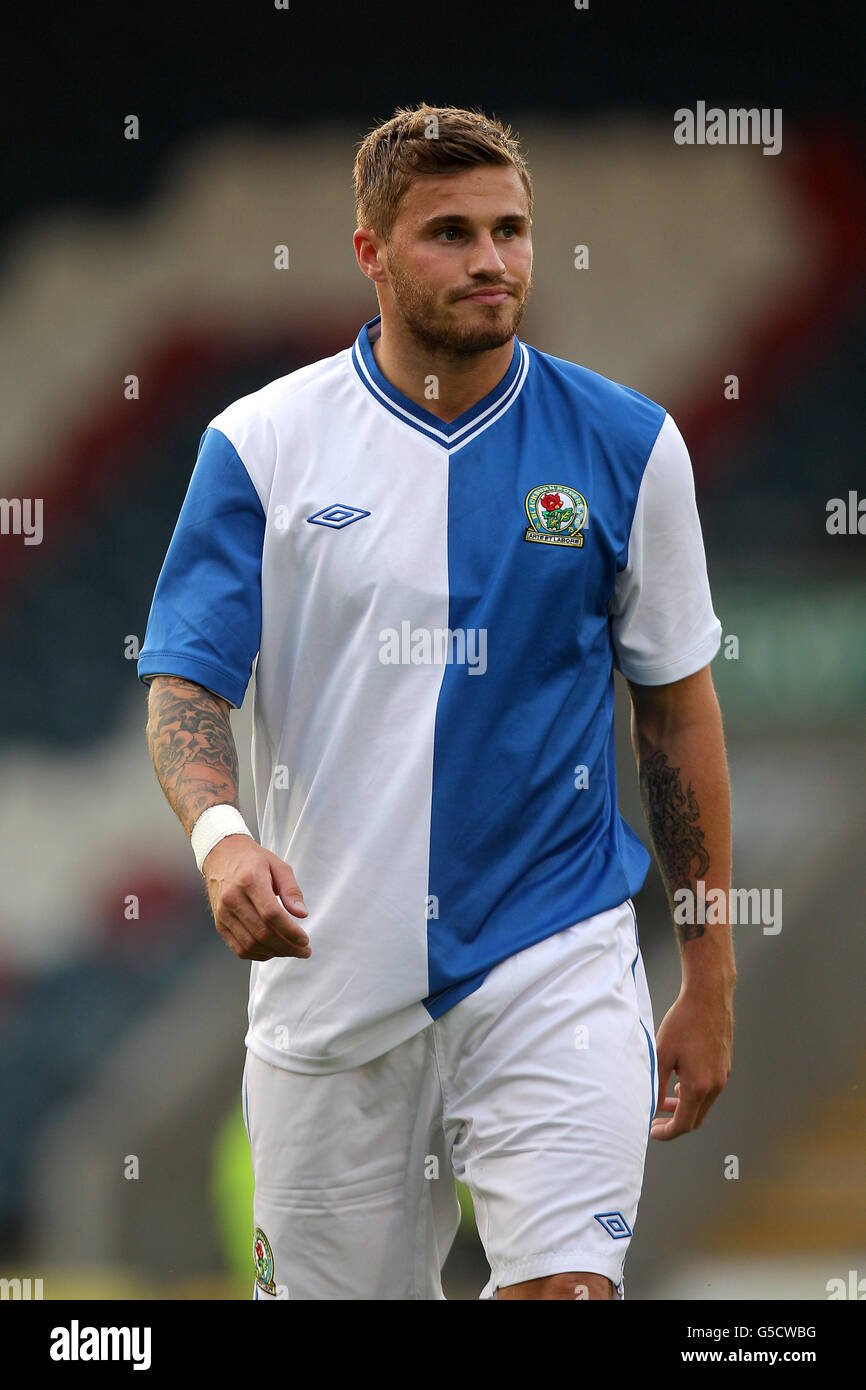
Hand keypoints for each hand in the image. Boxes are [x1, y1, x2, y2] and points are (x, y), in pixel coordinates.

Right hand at [202, 835, 310, 961]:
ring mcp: (223, 913)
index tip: (305, 940)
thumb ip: (292, 890)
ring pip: (250, 944)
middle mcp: (232, 898)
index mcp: (249, 880)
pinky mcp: (219, 923)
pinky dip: (258, 954)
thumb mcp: (278, 866)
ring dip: (275, 953)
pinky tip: (273, 951)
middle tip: (304, 951)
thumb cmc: (253, 860)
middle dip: (287, 947)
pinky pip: (239, 948)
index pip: (271, 914)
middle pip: (262, 933)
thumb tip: (302, 914)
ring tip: (291, 951)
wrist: (221, 855)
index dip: (290, 931)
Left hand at [650, 980, 732, 1139]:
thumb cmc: (683, 1022)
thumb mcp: (662, 1054)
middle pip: (695, 1118)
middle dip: (674, 1122)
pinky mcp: (725, 1065)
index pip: (683, 1124)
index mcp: (699, 1086)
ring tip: (664, 1099)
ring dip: (683, 1107)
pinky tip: (680, 1081)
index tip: (651, 1130)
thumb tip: (650, 1106)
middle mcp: (715, 1085)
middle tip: (655, 1119)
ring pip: (702, 1103)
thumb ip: (656, 1084)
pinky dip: (693, 1093)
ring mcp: (723, 1075)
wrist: (709, 996)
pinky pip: (709, 1089)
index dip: (665, 1131)